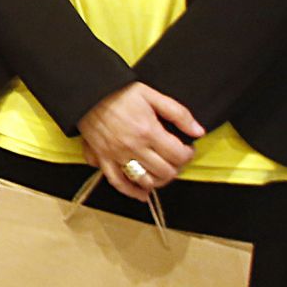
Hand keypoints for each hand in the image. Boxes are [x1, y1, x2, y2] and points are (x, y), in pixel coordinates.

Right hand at [78, 82, 206, 201]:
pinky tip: (142, 193)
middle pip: (165, 172)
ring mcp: (118, 155)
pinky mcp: (104, 158)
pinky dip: (131, 192)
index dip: (188, 154)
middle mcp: (134, 147)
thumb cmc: (118, 92)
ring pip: (145, 181)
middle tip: (175, 159)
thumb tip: (198, 131)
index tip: (187, 149)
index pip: (178, 155)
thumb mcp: (152, 95)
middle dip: (176, 167)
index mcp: (148, 131)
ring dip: (158, 180)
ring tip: (162, 172)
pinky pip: (118, 182)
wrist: (88, 93)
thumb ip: (178, 113)